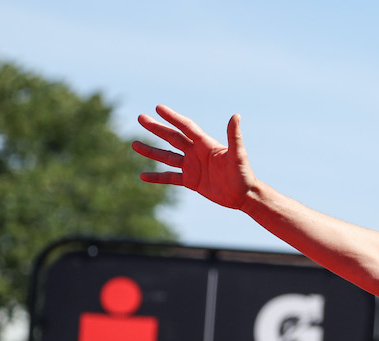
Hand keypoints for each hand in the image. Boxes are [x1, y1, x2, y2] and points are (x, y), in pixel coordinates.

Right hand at [133, 105, 256, 209]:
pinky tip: (142, 175)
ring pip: (167, 157)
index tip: (158, 107)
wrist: (244, 195)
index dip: (173, 117)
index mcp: (205, 144)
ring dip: (151, 151)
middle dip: (156, 128)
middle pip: (172, 138)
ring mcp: (192, 166)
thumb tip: (236, 116)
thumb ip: (234, 136)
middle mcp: (196, 153)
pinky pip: (170, 177)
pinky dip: (157, 177)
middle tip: (140, 117)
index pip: (186, 127)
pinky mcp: (191, 181)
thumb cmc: (243, 174)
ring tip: (134, 144)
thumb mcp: (238, 155)